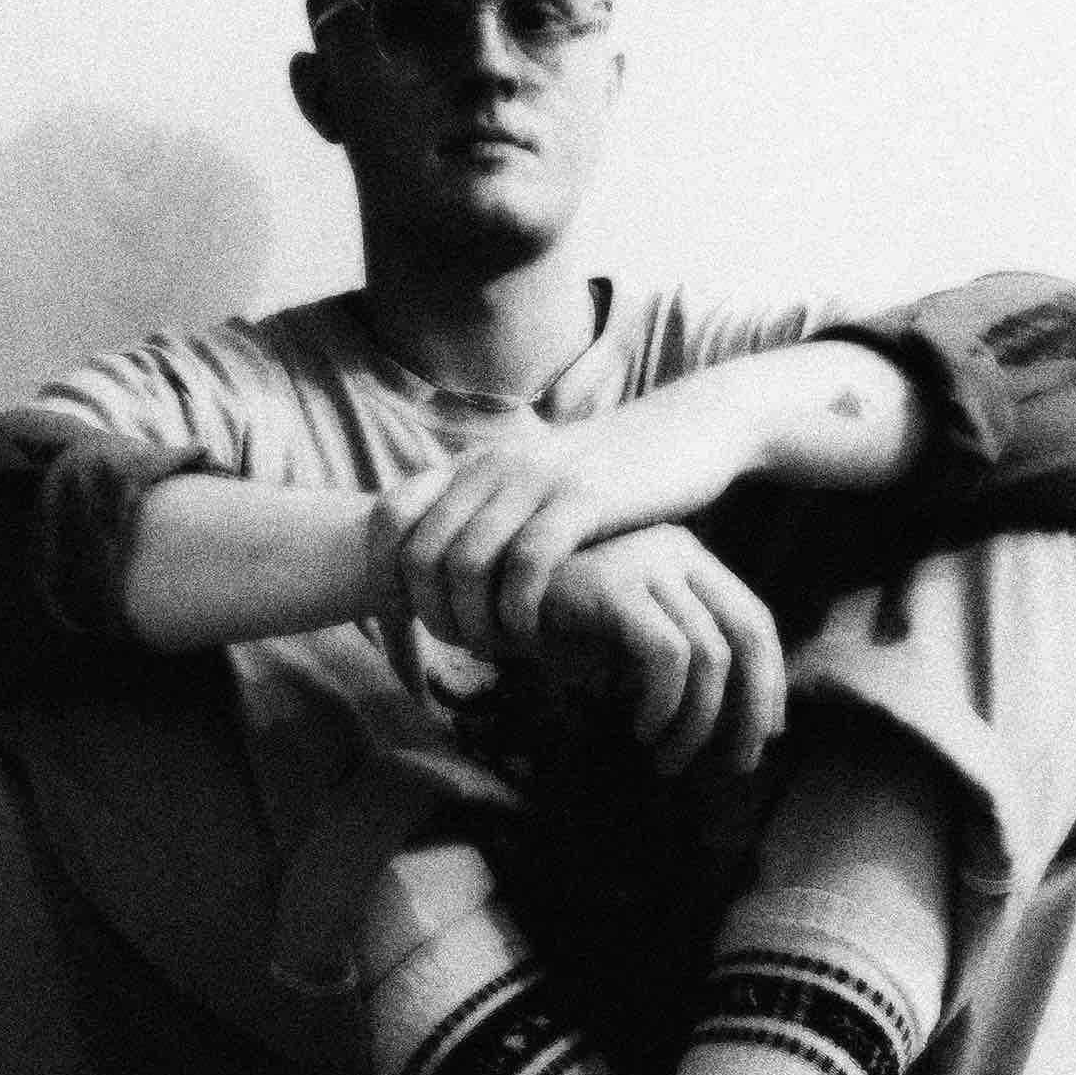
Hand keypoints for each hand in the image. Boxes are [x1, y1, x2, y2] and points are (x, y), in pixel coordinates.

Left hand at [390, 394, 770, 656]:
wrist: (692, 427)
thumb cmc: (619, 470)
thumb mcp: (543, 479)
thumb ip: (498, 508)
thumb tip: (455, 561)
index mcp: (477, 462)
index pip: (390, 515)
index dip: (383, 572)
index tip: (408, 616)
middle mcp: (494, 466)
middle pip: (421, 551)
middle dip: (429, 612)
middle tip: (457, 645)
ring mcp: (537, 480)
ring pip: (467, 562)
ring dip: (472, 620)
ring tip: (495, 647)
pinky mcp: (583, 499)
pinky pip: (528, 563)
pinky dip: (519, 609)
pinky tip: (534, 634)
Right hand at [526, 524, 791, 776]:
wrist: (479, 594)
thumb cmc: (557, 624)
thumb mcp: (629, 640)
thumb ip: (681, 662)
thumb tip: (744, 723)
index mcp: (690, 558)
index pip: (755, 620)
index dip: (768, 681)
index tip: (765, 733)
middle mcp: (678, 550)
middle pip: (747, 634)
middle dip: (751, 707)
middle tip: (737, 763)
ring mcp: (647, 562)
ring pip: (709, 655)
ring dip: (696, 721)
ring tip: (668, 759)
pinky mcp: (614, 584)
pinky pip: (666, 655)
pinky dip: (664, 701)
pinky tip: (642, 729)